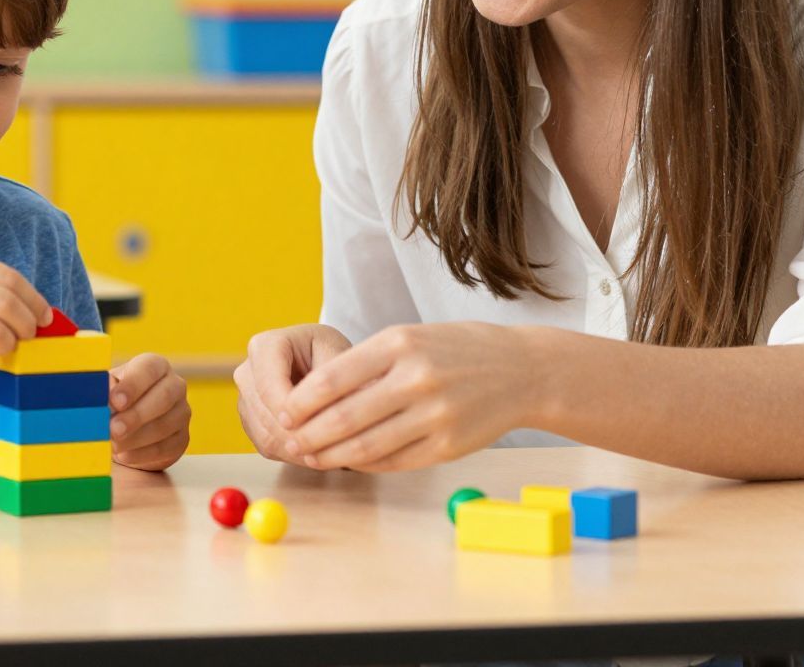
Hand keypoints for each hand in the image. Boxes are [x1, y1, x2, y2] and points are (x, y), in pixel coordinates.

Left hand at [108, 353, 190, 470]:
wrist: (128, 428)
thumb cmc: (116, 401)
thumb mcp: (107, 390)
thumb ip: (105, 390)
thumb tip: (103, 398)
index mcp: (156, 366)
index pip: (149, 369)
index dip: (132, 385)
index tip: (115, 401)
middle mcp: (174, 385)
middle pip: (163, 397)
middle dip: (136, 415)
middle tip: (114, 429)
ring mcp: (182, 412)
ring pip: (165, 425)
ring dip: (136, 438)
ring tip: (114, 445)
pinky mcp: (182, 438)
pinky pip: (166, 447)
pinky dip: (142, 454)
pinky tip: (124, 455)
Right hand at [233, 323, 351, 465]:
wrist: (319, 357)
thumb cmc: (330, 352)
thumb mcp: (339, 355)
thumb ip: (333, 383)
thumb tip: (333, 418)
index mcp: (265, 346)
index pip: (270, 386)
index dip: (293, 411)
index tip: (320, 426)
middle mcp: (247, 371)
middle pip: (265, 414)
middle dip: (298, 435)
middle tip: (334, 447)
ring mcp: (245, 398)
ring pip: (265, 435)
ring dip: (297, 449)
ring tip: (331, 451)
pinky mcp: (250, 421)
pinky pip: (266, 445)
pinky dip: (292, 454)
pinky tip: (317, 451)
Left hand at [281, 322, 539, 472]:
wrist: (521, 370)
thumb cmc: (456, 350)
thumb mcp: (411, 339)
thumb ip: (366, 365)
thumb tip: (311, 397)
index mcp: (400, 343)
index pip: (333, 378)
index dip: (300, 401)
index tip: (282, 412)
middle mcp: (416, 378)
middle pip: (344, 417)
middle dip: (308, 434)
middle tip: (288, 442)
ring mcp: (434, 415)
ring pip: (366, 445)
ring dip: (331, 456)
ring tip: (311, 457)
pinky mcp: (447, 446)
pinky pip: (394, 461)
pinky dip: (366, 464)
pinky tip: (350, 461)